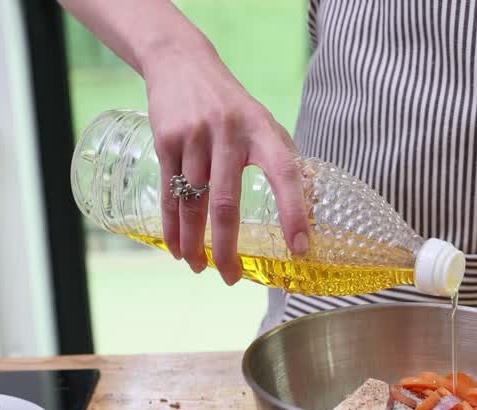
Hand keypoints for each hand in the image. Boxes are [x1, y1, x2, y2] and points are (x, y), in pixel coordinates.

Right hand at [143, 41, 310, 284]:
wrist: (182, 63)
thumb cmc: (232, 106)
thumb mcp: (265, 124)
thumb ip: (284, 163)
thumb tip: (309, 210)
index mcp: (263, 132)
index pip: (286, 175)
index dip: (294, 213)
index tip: (300, 249)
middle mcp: (230, 134)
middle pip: (227, 204)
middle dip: (228, 248)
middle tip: (231, 279)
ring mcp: (195, 138)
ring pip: (193, 204)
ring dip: (194, 244)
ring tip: (200, 269)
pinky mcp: (166, 141)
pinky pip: (168, 194)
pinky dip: (171, 226)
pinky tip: (176, 248)